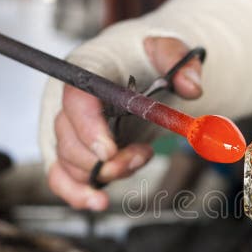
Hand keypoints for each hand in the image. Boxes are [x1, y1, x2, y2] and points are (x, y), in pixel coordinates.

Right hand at [47, 37, 202, 209]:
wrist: (142, 67)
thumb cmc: (147, 57)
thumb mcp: (169, 49)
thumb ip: (181, 62)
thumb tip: (191, 87)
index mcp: (88, 68)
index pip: (75, 98)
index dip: (88, 127)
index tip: (110, 152)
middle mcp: (69, 98)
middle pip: (68, 136)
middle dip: (104, 159)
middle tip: (141, 156)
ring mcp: (68, 126)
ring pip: (68, 161)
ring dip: (104, 174)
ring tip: (140, 159)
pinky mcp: (73, 149)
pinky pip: (61, 176)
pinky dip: (76, 194)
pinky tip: (98, 202)